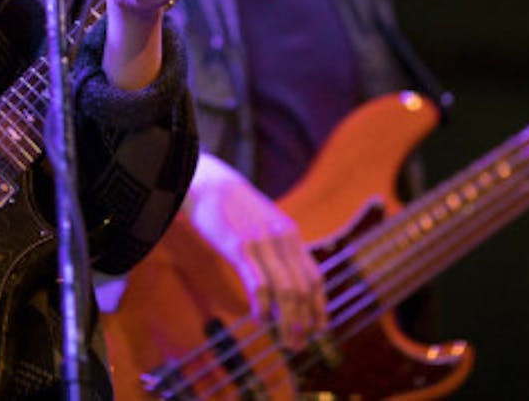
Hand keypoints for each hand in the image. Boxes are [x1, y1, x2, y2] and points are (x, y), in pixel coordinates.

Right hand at [186, 153, 327, 350]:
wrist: (209, 183)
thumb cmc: (232, 208)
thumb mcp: (263, 225)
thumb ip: (276, 248)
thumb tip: (283, 279)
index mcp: (291, 236)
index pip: (315, 277)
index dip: (319, 307)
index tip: (318, 330)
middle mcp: (283, 240)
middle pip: (303, 289)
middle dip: (305, 321)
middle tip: (299, 345)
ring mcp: (263, 243)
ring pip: (286, 290)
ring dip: (288, 321)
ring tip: (286, 342)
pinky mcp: (241, 247)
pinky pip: (259, 283)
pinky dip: (263, 307)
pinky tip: (259, 321)